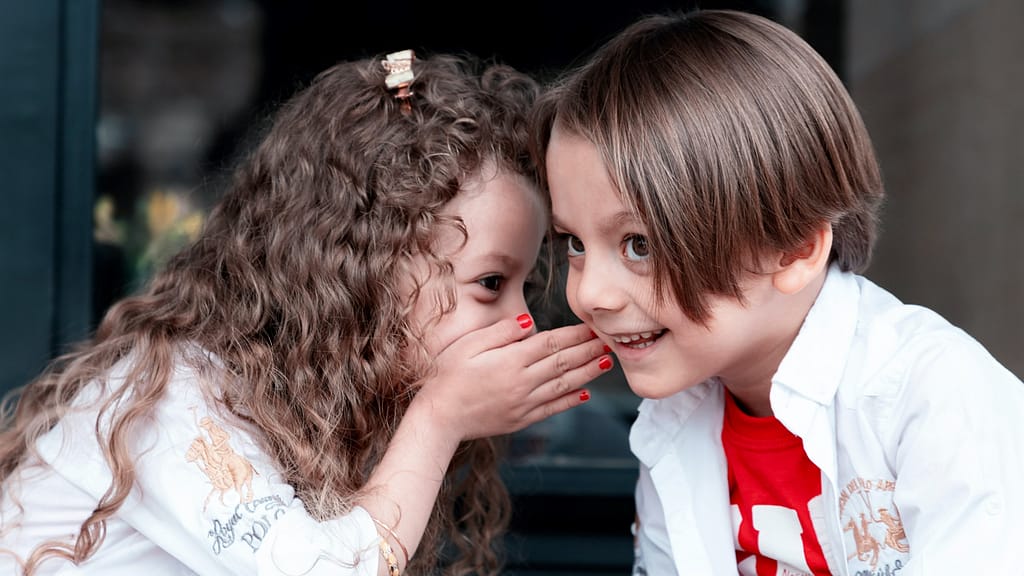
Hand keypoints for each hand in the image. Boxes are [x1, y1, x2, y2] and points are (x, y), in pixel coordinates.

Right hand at [411, 314, 610, 442]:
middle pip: (563, 363)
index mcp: (511, 361)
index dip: (574, 335)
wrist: (439, 417)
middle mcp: (522, 382)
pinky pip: (552, 409)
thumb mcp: (468, 345)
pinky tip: (584, 394)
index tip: (592, 327)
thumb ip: (501, 332)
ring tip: (606, 363)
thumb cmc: (447, 376)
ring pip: (563, 385)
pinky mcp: (521, 420)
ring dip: (587, 374)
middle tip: (609, 341)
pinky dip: (570, 401)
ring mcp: (524, 403)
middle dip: (588, 351)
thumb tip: (530, 322)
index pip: (551, 343)